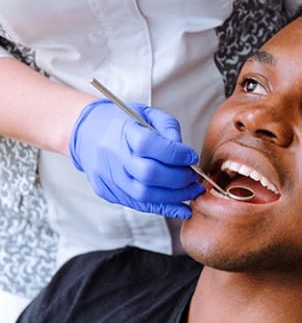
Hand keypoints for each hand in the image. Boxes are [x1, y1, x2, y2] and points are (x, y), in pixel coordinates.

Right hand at [69, 99, 203, 218]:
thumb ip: (168, 128)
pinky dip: (164, 208)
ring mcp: (108, 177)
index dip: (176, 154)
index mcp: (121, 130)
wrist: (86, 134)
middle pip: (148, 174)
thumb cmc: (121, 122)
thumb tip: (186, 154)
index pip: (149, 144)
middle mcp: (112, 155)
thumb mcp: (146, 114)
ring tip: (192, 191)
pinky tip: (182, 208)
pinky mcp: (108, 192)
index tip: (192, 157)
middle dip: (178, 178)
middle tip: (193, 177)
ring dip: (175, 196)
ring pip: (145, 195)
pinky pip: (139, 205)